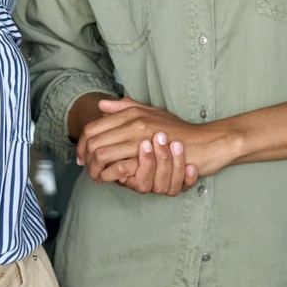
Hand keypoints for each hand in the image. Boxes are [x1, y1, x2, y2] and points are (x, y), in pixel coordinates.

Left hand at [76, 100, 236, 183]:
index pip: (93, 127)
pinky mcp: (149, 156)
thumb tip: (102, 105)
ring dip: (96, 170)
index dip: (81, 144)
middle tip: (87, 170)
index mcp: (131, 113)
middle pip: (93, 142)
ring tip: (97, 177)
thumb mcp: (152, 113)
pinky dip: (111, 176)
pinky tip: (111, 180)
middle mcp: (133, 122)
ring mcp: (141, 139)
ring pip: (103, 155)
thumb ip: (127, 107)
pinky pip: (120, 168)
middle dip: (85, 160)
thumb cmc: (180, 131)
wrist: (206, 143)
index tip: (81, 157)